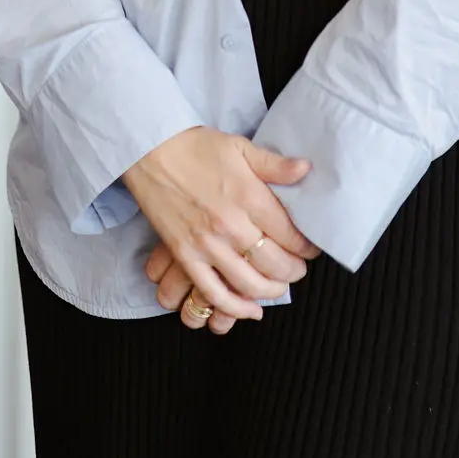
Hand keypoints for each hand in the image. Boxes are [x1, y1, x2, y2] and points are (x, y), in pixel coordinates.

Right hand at [121, 126, 322, 326]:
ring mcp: (207, 245)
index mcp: (248, 196)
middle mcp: (231, 225)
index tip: (309, 248)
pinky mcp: (185, 256)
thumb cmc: (195, 146)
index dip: (306, 247)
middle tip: (297, 268)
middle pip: (275, 264)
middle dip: (293, 271)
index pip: (290, 235)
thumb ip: (275, 164)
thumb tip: (306, 170)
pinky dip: (236, 308)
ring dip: (271, 291)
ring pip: (250, 284)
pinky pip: (214, 293)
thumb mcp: (240, 147)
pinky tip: (251, 310)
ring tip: (278, 285)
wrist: (149, 150)